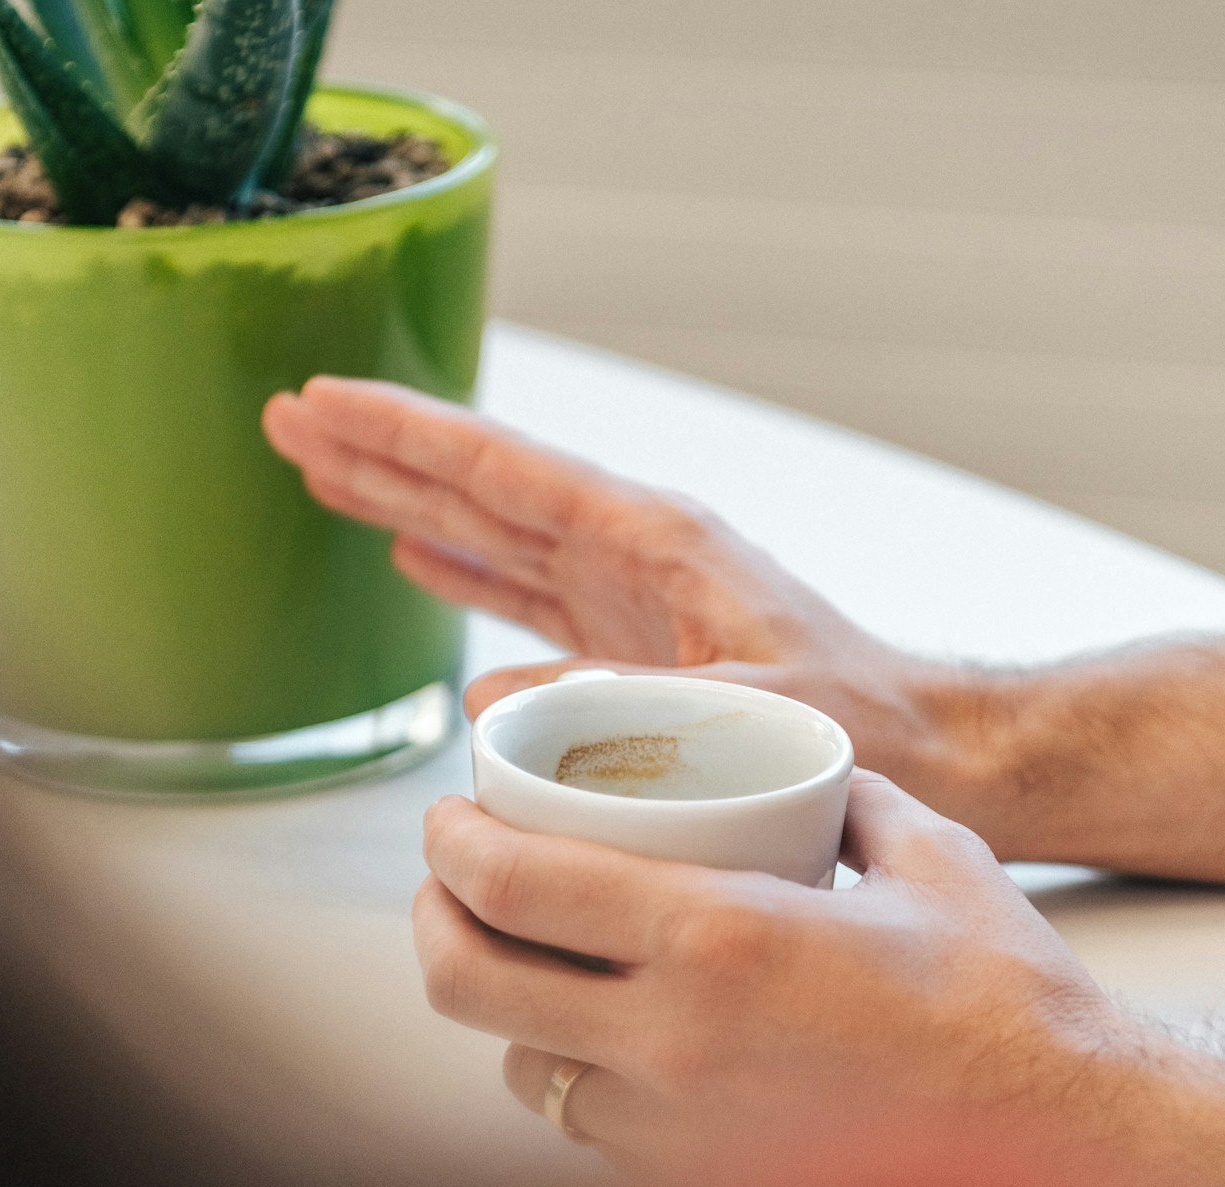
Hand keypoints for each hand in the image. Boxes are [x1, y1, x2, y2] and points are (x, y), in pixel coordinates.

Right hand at [262, 376, 978, 801]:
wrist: (935, 751)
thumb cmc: (864, 727)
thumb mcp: (747, 721)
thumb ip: (626, 712)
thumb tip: (493, 708)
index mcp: (657, 545)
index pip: (504, 472)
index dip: (407, 435)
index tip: (325, 398)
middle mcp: (634, 557)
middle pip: (482, 488)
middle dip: (383, 453)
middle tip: (289, 419)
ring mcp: (629, 600)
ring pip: (493, 535)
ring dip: (409, 504)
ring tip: (325, 473)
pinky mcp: (634, 648)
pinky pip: (527, 599)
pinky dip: (467, 576)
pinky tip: (419, 564)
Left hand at [411, 772, 1157, 1171]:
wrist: (1068, 1147)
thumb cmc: (1007, 1001)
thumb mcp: (930, 855)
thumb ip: (851, 801)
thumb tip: (815, 773)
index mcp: (715, 939)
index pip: (513, 885)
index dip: (452, 846)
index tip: (448, 820)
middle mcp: (672, 1042)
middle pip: (470, 985)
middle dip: (437, 925)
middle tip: (453, 890)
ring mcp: (677, 1132)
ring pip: (526, 1071)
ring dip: (514, 1016)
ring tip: (538, 969)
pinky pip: (598, 1135)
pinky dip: (588, 1086)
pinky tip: (618, 1049)